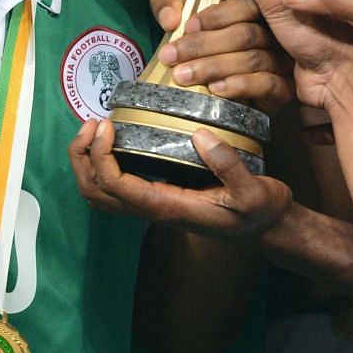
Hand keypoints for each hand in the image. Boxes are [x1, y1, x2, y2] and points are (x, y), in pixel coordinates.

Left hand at [70, 118, 293, 239]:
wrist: (269, 228)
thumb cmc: (261, 211)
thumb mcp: (254, 191)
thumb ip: (229, 166)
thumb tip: (200, 135)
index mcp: (168, 207)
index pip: (116, 186)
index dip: (102, 156)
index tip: (109, 125)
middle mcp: (154, 209)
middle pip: (95, 192)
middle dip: (83, 158)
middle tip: (93, 123)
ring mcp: (154, 205)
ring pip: (100, 193)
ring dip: (88, 162)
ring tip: (98, 128)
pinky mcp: (160, 196)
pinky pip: (116, 186)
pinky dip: (103, 163)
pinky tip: (117, 138)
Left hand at [152, 0, 292, 113]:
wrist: (215, 91)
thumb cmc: (199, 46)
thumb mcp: (181, 19)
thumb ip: (174, 1)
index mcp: (255, 6)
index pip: (244, 5)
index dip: (216, 15)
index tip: (187, 26)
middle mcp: (275, 31)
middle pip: (245, 33)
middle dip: (203, 44)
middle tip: (170, 55)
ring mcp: (283, 59)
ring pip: (252, 59)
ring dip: (213, 66)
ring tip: (182, 75)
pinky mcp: (285, 88)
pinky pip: (267, 84)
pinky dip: (240, 85)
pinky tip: (215, 88)